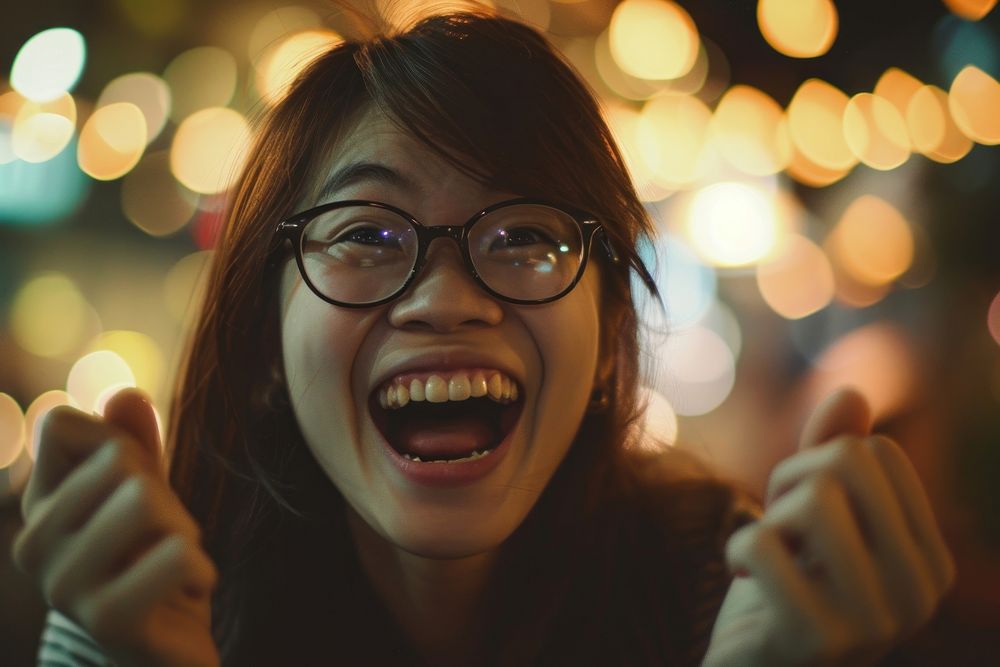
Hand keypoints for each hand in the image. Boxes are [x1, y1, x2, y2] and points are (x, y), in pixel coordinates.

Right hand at [11, 389, 218, 666]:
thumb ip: (133, 445)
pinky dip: (200, 569)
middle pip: (118, 461)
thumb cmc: (153, 564)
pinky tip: (183, 596)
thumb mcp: (146, 493)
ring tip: (171, 566)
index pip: (61, 425)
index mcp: (38, 506)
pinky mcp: (105, 619)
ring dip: (183, 531)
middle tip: (162, 541)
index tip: (135, 489)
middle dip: (165, 496)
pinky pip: (175, 553)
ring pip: (144, 499)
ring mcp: (63, 584)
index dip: (118, 442)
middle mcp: (33, 544)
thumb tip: (125, 393)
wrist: (167, 652)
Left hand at [702, 388, 955, 666]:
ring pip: (811, 497)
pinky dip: (735, 550)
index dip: (818, 467)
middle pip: (847, 464)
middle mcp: (920, 595)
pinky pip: (761, 542)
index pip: (875, 452)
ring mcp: (876, 623)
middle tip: (777, 529)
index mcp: (931, 561)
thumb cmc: (783, 589)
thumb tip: (851, 390)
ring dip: (767, 518)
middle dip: (790, 482)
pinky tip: (743, 581)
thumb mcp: (810, 517)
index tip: (800, 513)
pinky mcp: (819, 641)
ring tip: (762, 557)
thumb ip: (830, 457)